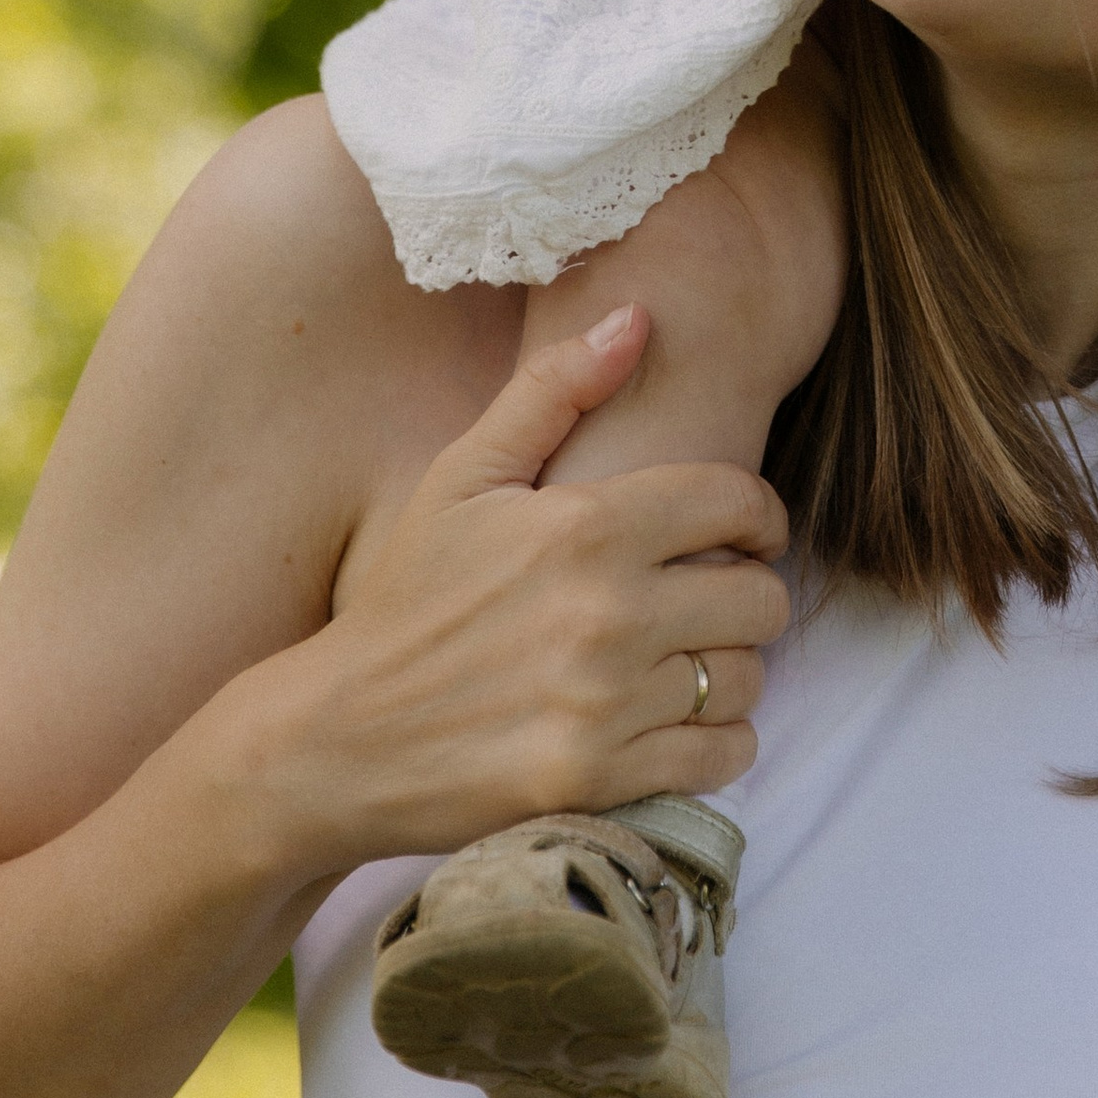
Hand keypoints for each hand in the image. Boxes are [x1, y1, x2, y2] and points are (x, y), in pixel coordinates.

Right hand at [281, 310, 790, 867]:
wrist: (336, 739)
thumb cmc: (406, 599)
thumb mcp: (462, 477)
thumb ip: (553, 390)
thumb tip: (637, 318)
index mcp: (584, 525)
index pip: (738, 502)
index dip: (758, 515)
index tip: (744, 533)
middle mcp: (607, 612)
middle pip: (761, 596)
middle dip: (746, 593)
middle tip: (710, 601)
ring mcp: (606, 703)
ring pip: (747, 677)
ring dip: (731, 669)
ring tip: (688, 662)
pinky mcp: (600, 779)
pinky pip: (723, 755)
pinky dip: (718, 741)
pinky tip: (678, 723)